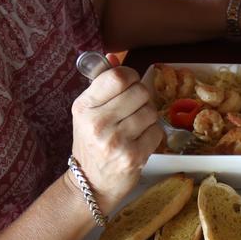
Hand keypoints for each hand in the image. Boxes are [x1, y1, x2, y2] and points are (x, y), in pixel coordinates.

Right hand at [69, 66, 164, 209]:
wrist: (91, 184)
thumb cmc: (92, 143)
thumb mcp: (88, 112)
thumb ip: (101, 84)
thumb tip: (113, 55)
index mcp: (84, 107)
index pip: (117, 76)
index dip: (130, 77)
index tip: (129, 85)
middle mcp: (98, 123)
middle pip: (140, 91)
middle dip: (142, 98)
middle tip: (133, 110)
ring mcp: (116, 141)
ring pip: (151, 111)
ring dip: (148, 117)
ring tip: (134, 128)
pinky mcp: (133, 157)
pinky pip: (157, 132)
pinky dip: (152, 135)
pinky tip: (139, 141)